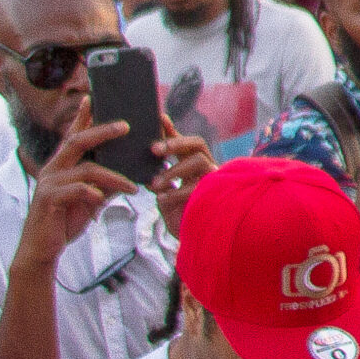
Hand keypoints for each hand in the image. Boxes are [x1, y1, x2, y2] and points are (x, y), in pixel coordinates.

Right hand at [17, 106, 138, 268]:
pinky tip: (102, 199)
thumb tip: (131, 175)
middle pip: (78, 141)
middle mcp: (53, 169)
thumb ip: (106, 184)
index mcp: (62, 165)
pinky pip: (76, 190)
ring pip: (87, 170)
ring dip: (114, 177)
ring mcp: (49, 183)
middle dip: (103, 131)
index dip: (82, 116)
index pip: (73, 135)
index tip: (92, 97)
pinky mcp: (48, 200)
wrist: (42, 248)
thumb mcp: (90, 199)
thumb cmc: (66, 219)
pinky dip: (93, 193)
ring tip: (133, 187)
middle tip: (126, 126)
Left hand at [147, 111, 216, 235]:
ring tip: (155, 183)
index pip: (183, 142)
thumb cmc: (179, 214)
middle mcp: (206, 168)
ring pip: (197, 160)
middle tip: (154, 149)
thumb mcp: (164, 194)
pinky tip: (162, 199)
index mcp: (193, 165)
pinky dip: (176, 192)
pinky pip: (196, 186)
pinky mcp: (216, 194)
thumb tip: (143, 168)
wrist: (194, 241)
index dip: (172, 130)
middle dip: (174, 143)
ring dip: (174, 170)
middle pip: (196, 143)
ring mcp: (213, 179)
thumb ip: (158, 179)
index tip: (158, 117)